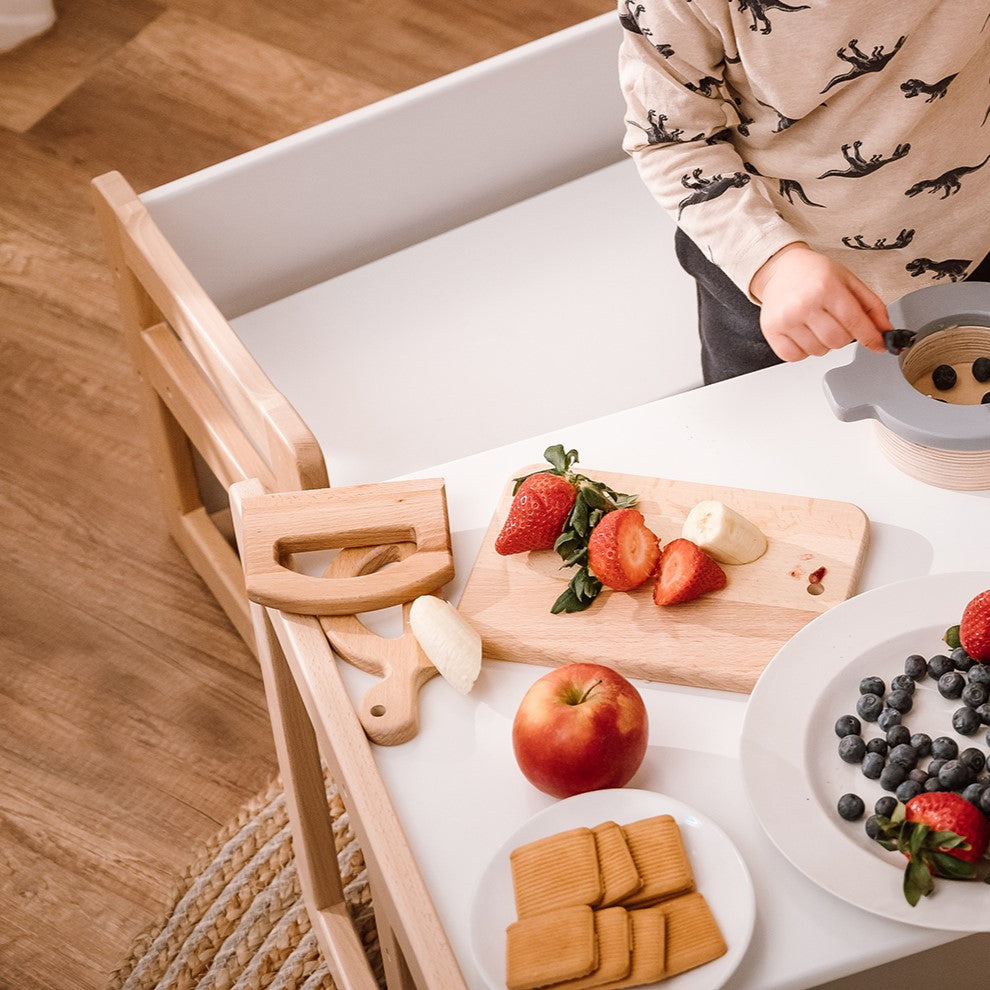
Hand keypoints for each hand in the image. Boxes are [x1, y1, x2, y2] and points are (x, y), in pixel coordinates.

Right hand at [749, 243, 889, 360]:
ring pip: (818, 351)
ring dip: (822, 343)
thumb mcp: (848, 281)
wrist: (780, 268)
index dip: (870, 337)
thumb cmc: (814, 274)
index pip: (854, 322)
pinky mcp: (771, 331)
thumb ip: (871, 306)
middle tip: (835, 322)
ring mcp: (785, 319)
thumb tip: (885, 331)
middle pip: (837, 341)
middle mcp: (804, 304)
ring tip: (816, 325)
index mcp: (826, 287)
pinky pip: (795, 357)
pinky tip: (802, 334)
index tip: (878, 345)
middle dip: (843, 337)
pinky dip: (803, 351)